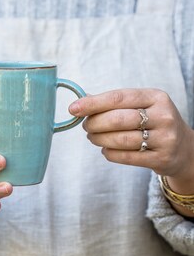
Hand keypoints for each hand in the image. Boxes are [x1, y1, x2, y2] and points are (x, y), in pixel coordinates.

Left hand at [69, 89, 193, 191]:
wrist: (182, 148)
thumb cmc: (153, 122)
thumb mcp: (141, 106)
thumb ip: (114, 103)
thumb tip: (82, 102)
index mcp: (155, 97)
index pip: (118, 97)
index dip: (93, 103)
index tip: (73, 109)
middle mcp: (163, 116)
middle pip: (117, 119)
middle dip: (94, 123)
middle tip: (86, 127)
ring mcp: (165, 139)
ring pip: (120, 140)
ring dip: (99, 139)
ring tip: (93, 137)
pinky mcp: (161, 159)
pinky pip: (126, 157)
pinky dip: (109, 153)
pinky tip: (105, 149)